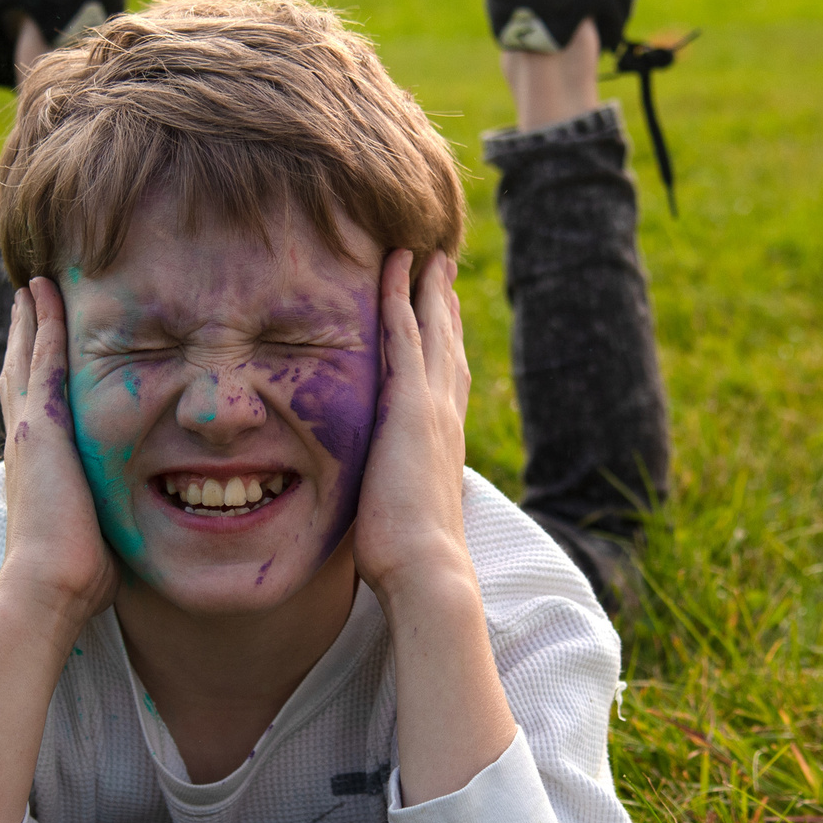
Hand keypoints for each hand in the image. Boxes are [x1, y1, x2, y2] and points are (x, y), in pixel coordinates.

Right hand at [0, 276, 117, 629]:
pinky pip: (41, 359)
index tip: (40, 353)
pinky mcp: (41, 425)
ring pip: (28, 359)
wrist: (47, 587)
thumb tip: (137, 529)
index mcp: (37, 471)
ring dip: (31, 320)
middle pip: (21, 376)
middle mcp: (26, 444)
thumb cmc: (75, 580)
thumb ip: (107, 519)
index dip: (36, 380)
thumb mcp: (94, 537)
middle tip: (27, 299)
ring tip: (33, 284)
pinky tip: (42, 292)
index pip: (36, 413)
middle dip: (25, 338)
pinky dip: (41, 323)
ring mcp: (30, 431)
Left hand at [352, 249, 474, 608]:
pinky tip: (393, 268)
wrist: (427, 570)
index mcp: (442, 444)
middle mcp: (445, 417)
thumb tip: (377, 508)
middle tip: (441, 268)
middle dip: (443, 305)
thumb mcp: (401, 517)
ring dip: (425, 288)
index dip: (443, 345)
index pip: (444, 382)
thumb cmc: (409, 561)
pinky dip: (398, 297)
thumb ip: (391, 497)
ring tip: (423, 253)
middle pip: (446, 346)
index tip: (441, 317)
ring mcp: (431, 408)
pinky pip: (402, 335)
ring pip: (430, 331)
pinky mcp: (410, 406)